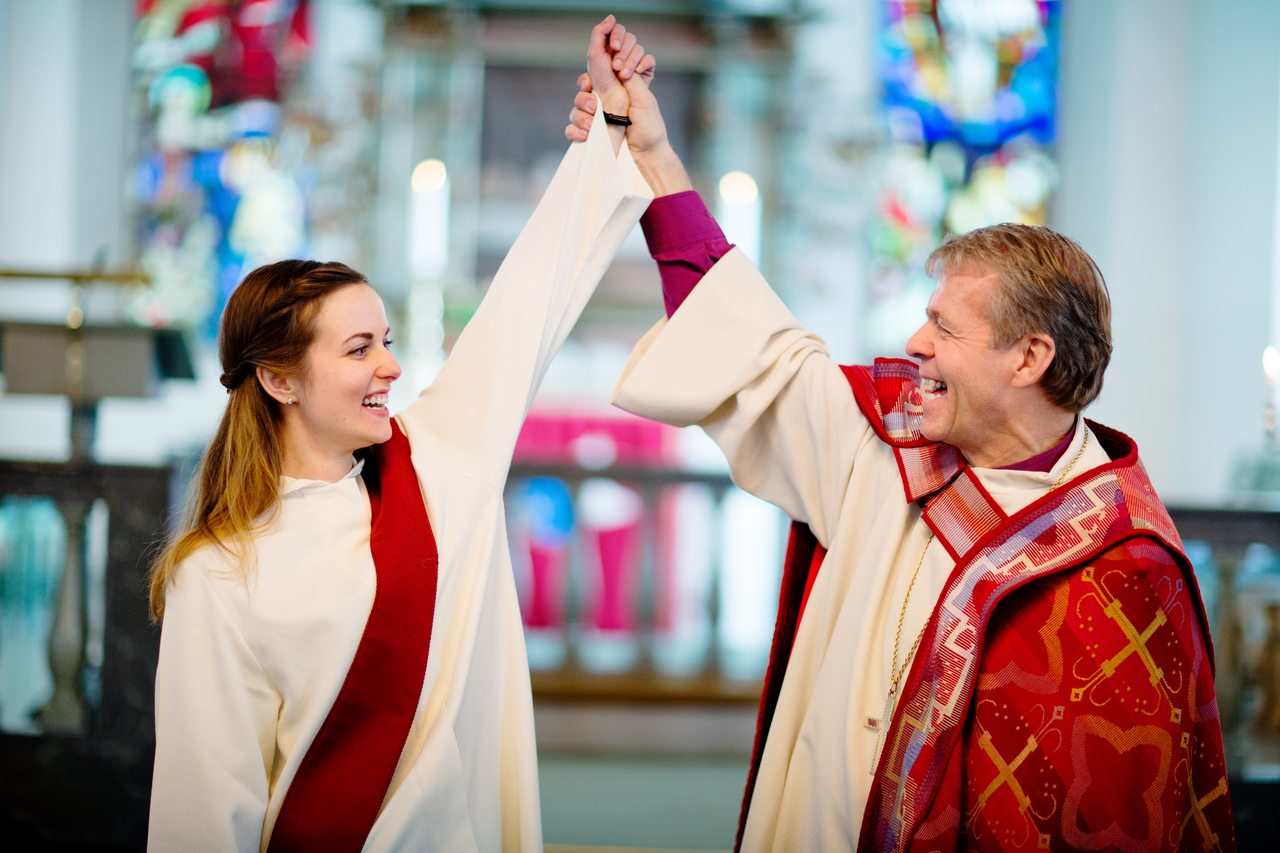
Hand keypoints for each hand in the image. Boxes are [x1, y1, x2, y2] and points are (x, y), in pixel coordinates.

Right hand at [565, 19, 690, 195]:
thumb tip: (616, 62)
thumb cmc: (649, 128)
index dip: (593, 74)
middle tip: (596, 106)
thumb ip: (631, 78)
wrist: (647, 156)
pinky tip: (587, 136)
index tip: (599, 79)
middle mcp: (603, 102)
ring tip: (594, 125)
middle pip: (582, 89)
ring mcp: (595, 119)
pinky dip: (576, 132)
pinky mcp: (588, 135)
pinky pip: (572, 129)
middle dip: (584, 95)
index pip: (596, 73)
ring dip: (581, 115)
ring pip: (575, 108)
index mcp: (616, 90)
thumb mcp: (644, 98)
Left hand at [587, 15, 646, 118]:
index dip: (617, 35)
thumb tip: (612, 17)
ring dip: (630, 61)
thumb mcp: (594, 55)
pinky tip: (637, 74)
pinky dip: (643, 64)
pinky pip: (650, 60)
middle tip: (616, 67)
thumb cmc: (600, 83)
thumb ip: (599, 33)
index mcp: (609, 47)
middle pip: (629, 37)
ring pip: (638, 48)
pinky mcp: (646, 72)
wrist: (612, 106)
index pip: (617, 30)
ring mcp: (634, 62)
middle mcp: (622, 53)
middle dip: (623, 51)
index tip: (614, 48)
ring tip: (623, 76)